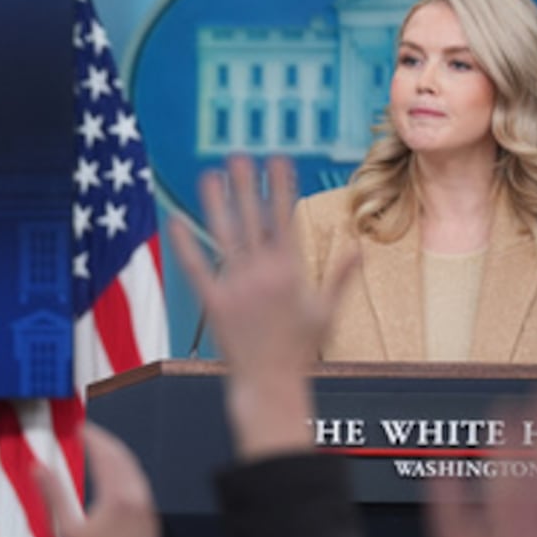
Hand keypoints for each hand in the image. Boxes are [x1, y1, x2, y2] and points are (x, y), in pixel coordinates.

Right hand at [35, 422, 160, 536]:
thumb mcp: (66, 530)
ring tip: (101, 451)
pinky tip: (116, 481)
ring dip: (118, 457)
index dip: (92, 437)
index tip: (80, 427)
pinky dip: (127, 474)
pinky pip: (141, 487)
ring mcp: (148, 509)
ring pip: (135, 472)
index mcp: (117, 496)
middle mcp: (138, 497)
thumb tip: (37, 467)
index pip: (105, 454)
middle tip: (89, 433)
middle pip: (123, 458)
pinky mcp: (152, 521)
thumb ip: (53, 495)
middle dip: (105, 442)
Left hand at [169, 155, 355, 381]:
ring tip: (209, 174)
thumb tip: (359, 248)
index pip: (285, 219)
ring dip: (216, 203)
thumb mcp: (326, 311)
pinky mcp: (214, 303)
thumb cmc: (301, 348)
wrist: (270, 382)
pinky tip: (178, 220)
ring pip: (224, 236)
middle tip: (240, 155)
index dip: (281, 187)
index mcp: (291, 272)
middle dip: (247, 185)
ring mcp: (237, 287)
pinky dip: (187, 245)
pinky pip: (198, 268)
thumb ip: (340, 276)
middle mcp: (263, 274)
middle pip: (253, 220)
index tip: (279, 160)